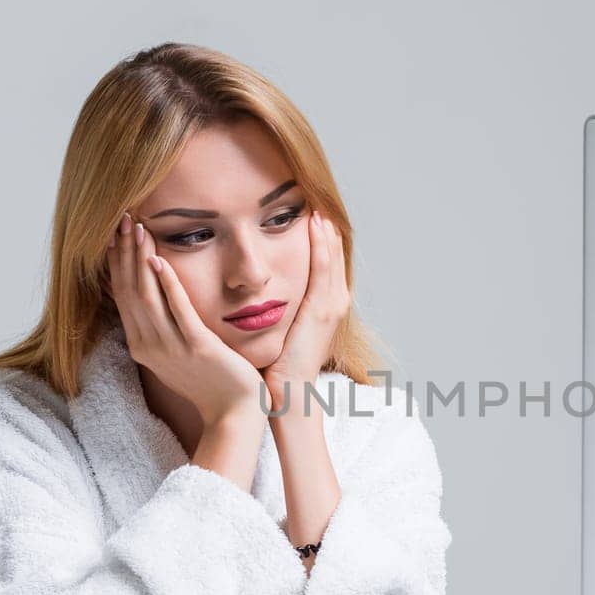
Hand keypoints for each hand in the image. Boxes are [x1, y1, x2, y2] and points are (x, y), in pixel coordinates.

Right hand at [106, 211, 266, 426]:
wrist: (234, 413)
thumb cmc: (211, 381)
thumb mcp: (177, 351)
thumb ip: (163, 326)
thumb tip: (153, 296)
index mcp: (142, 345)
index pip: (121, 295)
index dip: (116, 262)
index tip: (115, 233)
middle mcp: (149, 346)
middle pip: (128, 290)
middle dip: (124, 252)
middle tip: (123, 219)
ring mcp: (171, 348)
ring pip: (146, 296)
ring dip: (140, 259)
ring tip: (138, 228)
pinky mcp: (197, 347)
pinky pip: (178, 311)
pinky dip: (167, 285)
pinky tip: (160, 261)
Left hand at [263, 210, 349, 398]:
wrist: (290, 393)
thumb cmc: (280, 366)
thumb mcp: (283, 330)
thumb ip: (279, 309)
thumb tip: (260, 293)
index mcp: (325, 307)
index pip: (325, 265)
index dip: (320, 241)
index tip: (309, 216)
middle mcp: (334, 303)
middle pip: (333, 256)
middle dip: (325, 230)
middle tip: (316, 200)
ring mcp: (331, 305)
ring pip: (331, 257)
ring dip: (325, 230)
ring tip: (317, 205)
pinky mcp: (322, 309)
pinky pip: (323, 268)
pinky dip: (321, 244)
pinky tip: (315, 224)